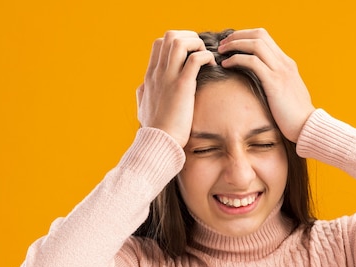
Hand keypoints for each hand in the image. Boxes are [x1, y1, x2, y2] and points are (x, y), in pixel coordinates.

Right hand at [136, 31, 214, 146]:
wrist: (159, 142)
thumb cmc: (155, 129)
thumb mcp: (142, 107)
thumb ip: (143, 94)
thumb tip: (143, 89)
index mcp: (150, 76)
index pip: (159, 43)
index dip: (177, 41)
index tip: (191, 54)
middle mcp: (158, 72)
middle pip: (170, 36)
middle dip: (189, 37)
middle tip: (201, 53)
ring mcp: (168, 78)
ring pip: (180, 42)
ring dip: (197, 44)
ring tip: (207, 58)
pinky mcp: (182, 86)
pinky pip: (195, 59)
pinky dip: (206, 57)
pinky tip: (212, 66)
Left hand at [218, 28, 314, 142]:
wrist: (307, 126)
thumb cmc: (295, 116)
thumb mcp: (286, 94)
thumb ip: (276, 84)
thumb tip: (261, 85)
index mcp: (287, 64)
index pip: (265, 38)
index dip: (246, 36)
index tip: (231, 44)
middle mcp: (284, 63)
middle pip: (259, 35)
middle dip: (238, 35)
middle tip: (223, 44)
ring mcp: (281, 71)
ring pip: (255, 44)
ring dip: (235, 44)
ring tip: (221, 52)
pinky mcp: (274, 83)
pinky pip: (252, 62)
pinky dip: (236, 59)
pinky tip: (226, 65)